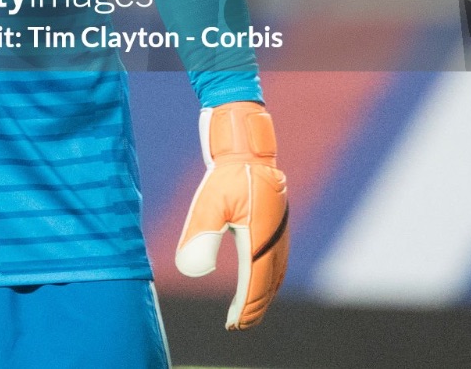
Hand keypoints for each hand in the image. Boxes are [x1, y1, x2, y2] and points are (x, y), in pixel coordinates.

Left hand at [175, 101, 289, 329]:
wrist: (246, 145)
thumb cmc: (225, 174)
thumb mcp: (208, 203)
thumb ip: (201, 235)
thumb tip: (190, 270)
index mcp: (261, 236)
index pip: (255, 281)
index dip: (246, 306)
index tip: (234, 325)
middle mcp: (275, 236)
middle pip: (269, 282)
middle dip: (255, 306)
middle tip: (240, 325)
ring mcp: (279, 229)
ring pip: (276, 272)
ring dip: (264, 294)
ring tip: (249, 311)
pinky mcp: (276, 222)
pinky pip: (277, 258)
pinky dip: (270, 277)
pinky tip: (259, 280)